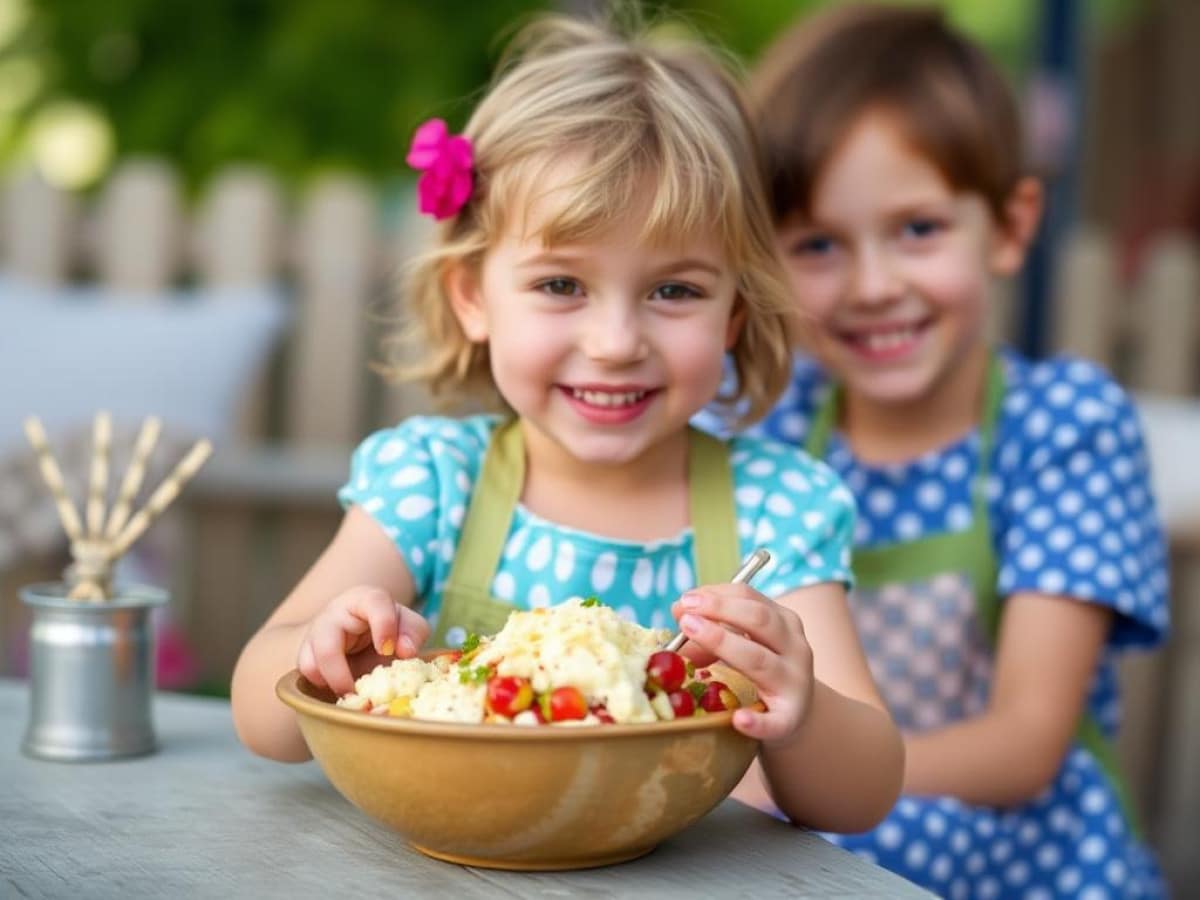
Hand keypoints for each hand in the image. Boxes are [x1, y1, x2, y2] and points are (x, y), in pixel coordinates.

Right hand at [297, 585, 430, 695]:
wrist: (359, 632)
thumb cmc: (387, 628)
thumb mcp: (408, 625)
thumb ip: (413, 633)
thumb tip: (406, 651)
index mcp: (365, 599)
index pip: (374, 603)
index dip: (383, 626)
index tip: (388, 650)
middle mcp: (334, 614)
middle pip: (326, 645)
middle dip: (340, 675)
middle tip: (359, 693)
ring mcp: (315, 634)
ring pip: (310, 664)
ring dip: (330, 685)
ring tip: (352, 694)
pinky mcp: (305, 654)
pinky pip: (306, 677)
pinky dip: (323, 689)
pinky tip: (342, 691)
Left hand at [670, 584, 813, 743]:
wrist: (795, 713)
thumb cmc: (763, 670)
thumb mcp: (746, 642)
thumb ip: (715, 626)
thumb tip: (678, 612)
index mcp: (784, 621)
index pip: (750, 597)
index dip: (715, 595)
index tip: (686, 599)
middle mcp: (795, 647)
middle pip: (759, 620)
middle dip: (720, 611)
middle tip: (685, 616)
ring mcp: (795, 683)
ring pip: (760, 660)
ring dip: (724, 645)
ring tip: (692, 636)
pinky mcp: (790, 719)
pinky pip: (775, 721)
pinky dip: (757, 722)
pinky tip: (738, 719)